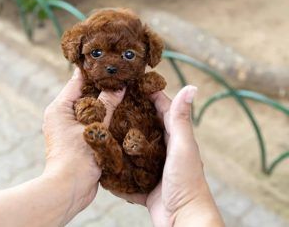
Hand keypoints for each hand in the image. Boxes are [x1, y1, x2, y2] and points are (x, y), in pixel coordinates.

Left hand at [41, 67, 124, 223]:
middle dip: (103, 87)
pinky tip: (120, 113)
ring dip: (104, 103)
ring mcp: (69, 128)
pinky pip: (92, 122)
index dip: (94, 71)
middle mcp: (61, 115)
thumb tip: (119, 86)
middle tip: (122, 77)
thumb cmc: (76, 159)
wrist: (69, 189)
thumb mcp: (95, 127)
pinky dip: (103, 117)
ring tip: (124, 92)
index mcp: (59, 108)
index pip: (77, 81)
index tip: (110, 62)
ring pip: (89, 109)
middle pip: (84, 94)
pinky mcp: (78, 139)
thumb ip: (107, 105)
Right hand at [113, 86, 223, 226]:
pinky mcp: (145, 183)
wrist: (183, 219)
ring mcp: (153, 167)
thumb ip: (181, 119)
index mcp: (176, 137)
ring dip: (121, 139)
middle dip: (131, 113)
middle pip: (145, 125)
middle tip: (112, 101)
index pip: (163, 108)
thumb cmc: (187, 181)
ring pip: (133, 148)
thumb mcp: (182, 146)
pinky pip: (128, 172)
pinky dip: (118, 166)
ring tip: (103, 126)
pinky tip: (104, 159)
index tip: (133, 81)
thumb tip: (191, 86)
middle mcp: (165, 149)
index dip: (150, 93)